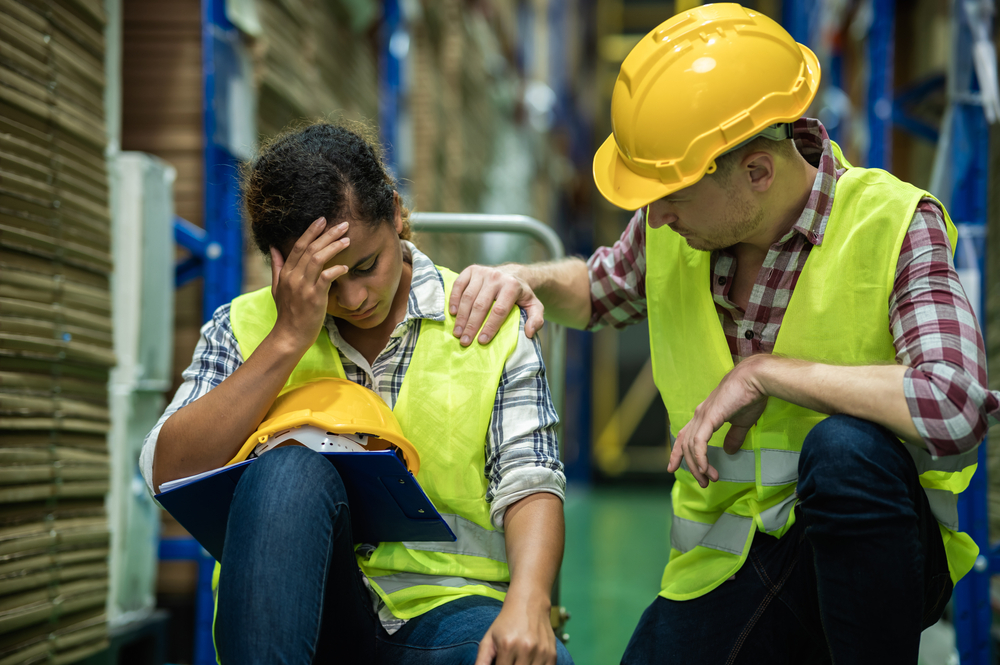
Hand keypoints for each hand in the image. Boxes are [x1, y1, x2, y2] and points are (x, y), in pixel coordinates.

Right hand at [268, 218, 349, 351]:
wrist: (290, 335)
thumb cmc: (287, 313)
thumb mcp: (276, 287)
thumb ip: (277, 266)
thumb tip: (273, 247)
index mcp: (285, 273)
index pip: (298, 246)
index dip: (311, 231)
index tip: (323, 220)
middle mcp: (293, 277)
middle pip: (310, 248)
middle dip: (327, 234)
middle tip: (343, 224)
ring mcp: (303, 287)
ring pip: (318, 259)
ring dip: (334, 247)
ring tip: (347, 239)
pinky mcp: (314, 298)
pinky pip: (326, 277)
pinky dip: (336, 269)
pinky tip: (346, 266)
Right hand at [450, 265, 543, 345]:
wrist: (512, 273)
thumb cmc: (521, 295)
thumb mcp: (534, 306)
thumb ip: (536, 319)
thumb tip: (529, 332)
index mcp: (512, 286)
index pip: (499, 310)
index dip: (490, 327)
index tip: (482, 341)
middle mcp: (496, 277)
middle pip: (481, 305)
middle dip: (472, 325)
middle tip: (465, 341)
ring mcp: (483, 272)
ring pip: (468, 297)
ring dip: (461, 317)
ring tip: (457, 333)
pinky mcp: (471, 269)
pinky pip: (459, 285)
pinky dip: (453, 299)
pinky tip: (452, 314)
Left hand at [474, 598, 556, 664]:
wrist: (530, 603)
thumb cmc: (506, 623)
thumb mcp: (489, 638)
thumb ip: (482, 660)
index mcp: (507, 645)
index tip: (500, 663)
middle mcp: (526, 648)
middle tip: (509, 661)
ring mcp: (541, 652)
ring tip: (518, 661)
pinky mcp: (552, 654)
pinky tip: (529, 662)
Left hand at [667, 354, 770, 487]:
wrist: (755, 379)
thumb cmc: (750, 396)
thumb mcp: (742, 422)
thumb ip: (734, 437)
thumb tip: (729, 451)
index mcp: (705, 415)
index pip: (685, 436)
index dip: (677, 452)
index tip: (672, 467)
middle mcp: (699, 415)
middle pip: (685, 444)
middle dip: (691, 466)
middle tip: (702, 482)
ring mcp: (702, 416)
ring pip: (690, 446)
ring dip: (698, 466)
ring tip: (708, 479)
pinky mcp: (709, 417)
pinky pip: (699, 442)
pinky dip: (700, 457)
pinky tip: (706, 468)